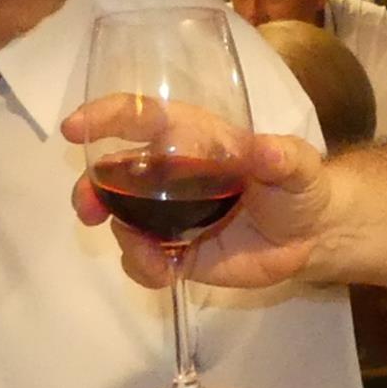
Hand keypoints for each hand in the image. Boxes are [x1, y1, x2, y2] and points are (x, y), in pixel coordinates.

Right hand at [64, 99, 330, 291]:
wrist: (311, 235)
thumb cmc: (298, 185)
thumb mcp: (297, 165)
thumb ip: (282, 157)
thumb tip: (264, 150)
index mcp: (192, 139)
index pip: (142, 118)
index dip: (106, 117)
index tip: (75, 128)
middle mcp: (171, 175)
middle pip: (114, 175)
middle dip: (91, 189)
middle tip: (87, 209)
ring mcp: (169, 216)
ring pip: (122, 221)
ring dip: (122, 236)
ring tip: (148, 251)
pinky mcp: (177, 253)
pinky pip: (144, 261)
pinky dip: (145, 267)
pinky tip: (167, 270)